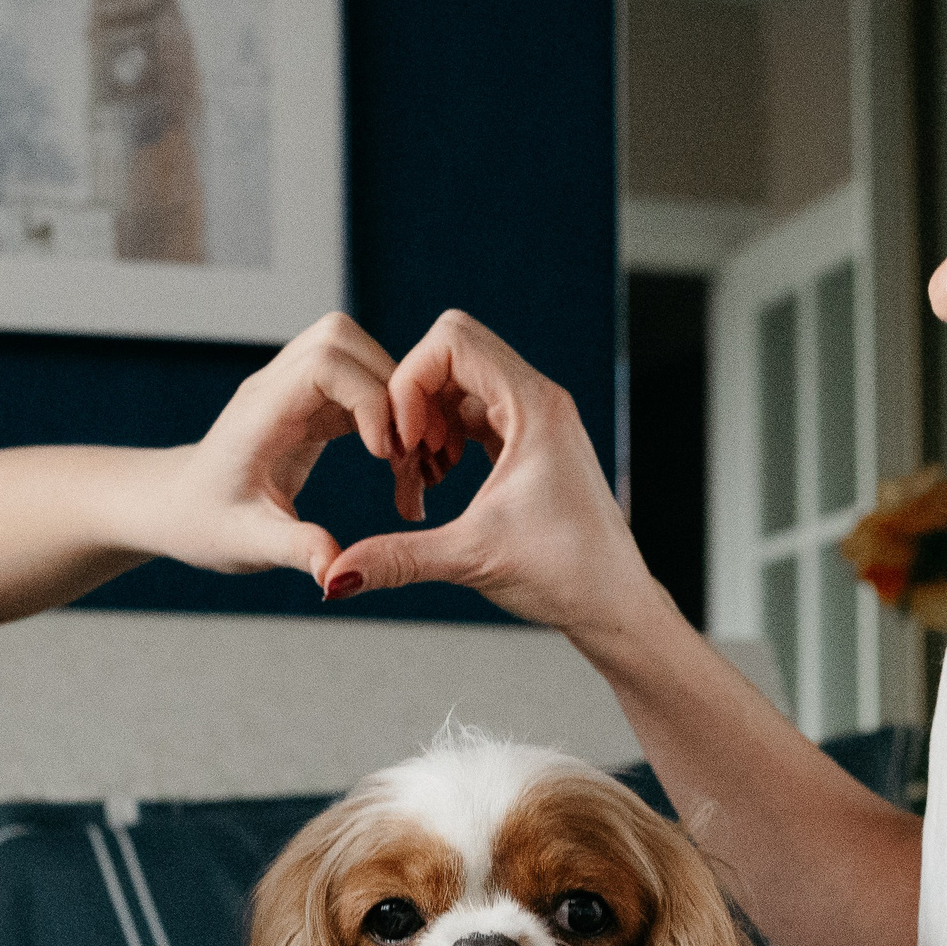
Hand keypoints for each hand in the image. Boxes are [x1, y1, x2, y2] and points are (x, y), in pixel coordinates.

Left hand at [153, 312, 427, 579]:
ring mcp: (291, 390)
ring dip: (390, 397)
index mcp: (260, 412)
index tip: (384, 452)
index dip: (368, 396)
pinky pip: (355, 383)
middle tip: (405, 453)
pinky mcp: (308, 403)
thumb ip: (295, 550)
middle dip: (389, 389)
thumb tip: (336, 571)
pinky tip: (391, 459)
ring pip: (354, 354)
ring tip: (401, 458)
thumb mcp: (248, 544)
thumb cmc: (203, 524)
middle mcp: (275, 387)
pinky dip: (382, 413)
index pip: (324, 362)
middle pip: (342, 340)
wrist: (177, 510)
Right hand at [323, 311, 676, 641]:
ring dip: (427, 423)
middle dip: (414, 396)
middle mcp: (538, 401)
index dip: (411, 380)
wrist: (614, 604)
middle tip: (406, 453)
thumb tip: (332, 576)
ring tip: (420, 478)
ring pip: (460, 387)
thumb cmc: (567, 574)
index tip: (404, 441)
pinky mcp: (530, 444)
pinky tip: (438, 481)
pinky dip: (446, 440)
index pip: (453, 340)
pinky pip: (473, 416)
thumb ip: (396, 558)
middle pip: (453, 352)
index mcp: (534, 405)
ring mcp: (535, 420)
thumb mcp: (471, 558)